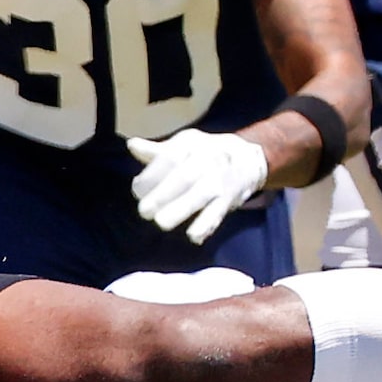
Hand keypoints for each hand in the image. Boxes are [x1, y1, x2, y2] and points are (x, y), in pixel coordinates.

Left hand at [128, 128, 269, 244]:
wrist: (249, 159)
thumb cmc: (205, 153)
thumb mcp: (184, 145)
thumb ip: (158, 151)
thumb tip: (132, 145)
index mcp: (191, 144)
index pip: (170, 158)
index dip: (152, 175)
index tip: (137, 190)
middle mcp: (208, 159)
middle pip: (185, 177)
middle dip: (163, 194)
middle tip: (144, 211)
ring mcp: (220, 180)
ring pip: (201, 195)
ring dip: (181, 209)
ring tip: (162, 223)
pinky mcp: (229, 199)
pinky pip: (218, 212)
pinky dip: (207, 225)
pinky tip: (194, 236)